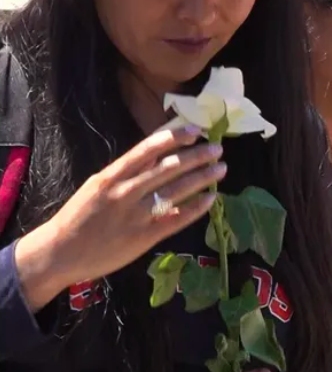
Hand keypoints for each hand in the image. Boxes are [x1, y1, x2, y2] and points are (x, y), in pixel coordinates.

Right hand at [14, 125, 225, 310]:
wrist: (59, 253)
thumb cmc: (79, 216)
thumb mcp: (98, 185)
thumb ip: (128, 171)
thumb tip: (157, 153)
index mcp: (112, 176)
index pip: (148, 149)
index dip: (174, 138)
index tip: (196, 130)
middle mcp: (126, 192)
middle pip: (169, 168)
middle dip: (197, 156)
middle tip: (218, 149)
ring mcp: (136, 215)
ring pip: (177, 191)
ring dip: (202, 178)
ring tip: (221, 169)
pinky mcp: (144, 237)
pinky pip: (176, 219)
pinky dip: (196, 208)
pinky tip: (211, 199)